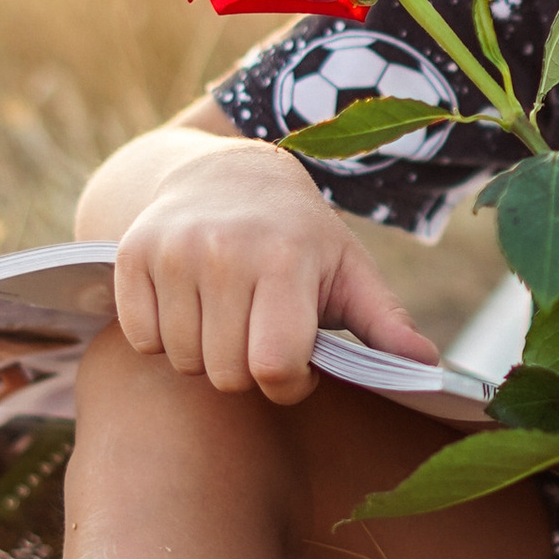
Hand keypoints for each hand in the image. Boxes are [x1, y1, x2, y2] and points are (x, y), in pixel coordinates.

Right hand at [109, 137, 439, 401]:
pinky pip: (142, 339)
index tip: (300, 366)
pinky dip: (164, 338)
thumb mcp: (350, 271)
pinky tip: (191, 306)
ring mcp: (171, 251)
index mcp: (284, 259)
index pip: (274, 367)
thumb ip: (386, 324)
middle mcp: (223, 252)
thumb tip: (428, 369)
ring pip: (182, 361)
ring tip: (229, 318)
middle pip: (226, 374)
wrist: (228, 174)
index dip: (290, 384)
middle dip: (249, 371)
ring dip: (207, 356)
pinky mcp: (130, 254)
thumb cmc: (300, 237)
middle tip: (261, 336)